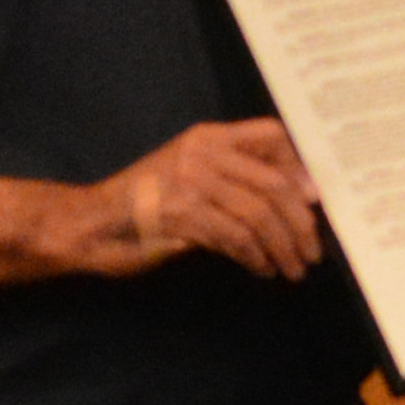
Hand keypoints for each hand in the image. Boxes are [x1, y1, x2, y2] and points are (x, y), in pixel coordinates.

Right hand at [57, 120, 321, 280]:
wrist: (90, 224)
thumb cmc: (144, 203)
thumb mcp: (189, 175)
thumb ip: (232, 177)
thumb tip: (295, 197)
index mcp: (208, 137)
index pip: (271, 135)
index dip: (300, 166)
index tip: (314, 201)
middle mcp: (203, 153)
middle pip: (274, 183)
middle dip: (300, 224)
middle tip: (311, 252)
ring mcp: (191, 182)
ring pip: (259, 215)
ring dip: (283, 248)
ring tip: (292, 268)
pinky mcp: (182, 216)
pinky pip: (235, 238)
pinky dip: (255, 257)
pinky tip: (261, 269)